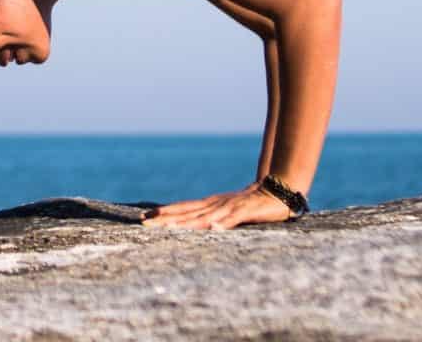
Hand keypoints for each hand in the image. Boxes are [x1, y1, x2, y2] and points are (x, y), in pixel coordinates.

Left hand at [139, 182, 296, 229]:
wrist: (277, 191)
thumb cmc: (251, 205)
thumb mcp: (227, 212)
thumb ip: (212, 218)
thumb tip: (194, 227)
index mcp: (210, 205)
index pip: (182, 209)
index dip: (164, 213)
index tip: (144, 217)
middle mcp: (215, 205)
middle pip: (187, 212)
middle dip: (165, 218)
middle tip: (144, 222)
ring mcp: (229, 208)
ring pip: (204, 216)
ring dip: (186, 222)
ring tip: (169, 228)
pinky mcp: (245, 212)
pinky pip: (232, 219)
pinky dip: (222, 224)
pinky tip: (213, 229)